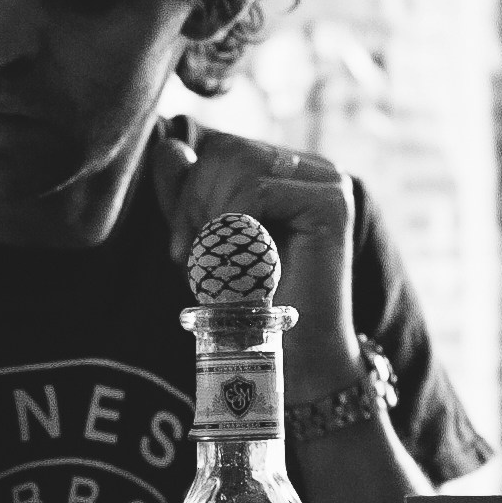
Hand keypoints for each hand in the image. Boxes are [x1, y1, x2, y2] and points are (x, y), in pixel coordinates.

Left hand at [157, 128, 360, 390]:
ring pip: (237, 162)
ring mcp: (326, 179)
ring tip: (216, 264)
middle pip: (224, 148)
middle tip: (192, 259)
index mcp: (281, 168)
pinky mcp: (332, 201)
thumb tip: (168, 146)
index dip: (187, 191)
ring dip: (210, 217)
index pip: (218, 147)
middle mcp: (308, 166)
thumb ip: (186, 193)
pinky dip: (233, 227)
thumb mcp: (203, 240)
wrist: (294, 356)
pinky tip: (241, 263)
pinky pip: (256, 190)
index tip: (182, 249)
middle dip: (193, 203)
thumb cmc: (246, 303)